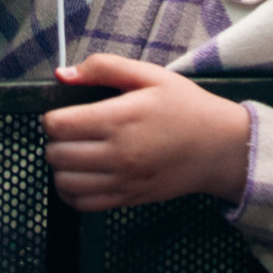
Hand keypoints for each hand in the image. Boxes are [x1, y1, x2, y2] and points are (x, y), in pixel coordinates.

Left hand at [44, 55, 252, 209]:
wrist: (219, 147)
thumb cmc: (185, 107)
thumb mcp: (150, 75)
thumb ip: (104, 68)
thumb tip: (62, 74)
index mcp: (119, 119)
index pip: (58, 125)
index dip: (52, 116)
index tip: (65, 112)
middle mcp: (117, 154)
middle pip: (56, 154)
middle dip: (55, 141)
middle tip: (71, 131)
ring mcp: (122, 181)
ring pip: (63, 182)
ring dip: (60, 167)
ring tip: (75, 153)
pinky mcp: (127, 199)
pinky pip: (82, 204)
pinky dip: (70, 192)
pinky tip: (79, 176)